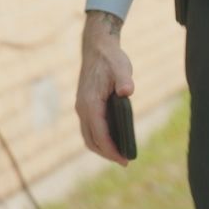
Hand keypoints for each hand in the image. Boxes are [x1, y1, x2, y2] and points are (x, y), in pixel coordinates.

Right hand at [76, 10, 135, 165]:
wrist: (97, 47)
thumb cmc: (111, 58)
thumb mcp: (121, 67)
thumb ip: (124, 79)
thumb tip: (127, 92)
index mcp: (90, 103)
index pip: (100, 134)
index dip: (111, 149)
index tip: (124, 160)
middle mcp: (82, 108)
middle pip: (91, 140)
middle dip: (107, 153)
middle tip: (124, 161)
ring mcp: (82, 107)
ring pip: (88, 136)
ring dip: (101, 148)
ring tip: (119, 154)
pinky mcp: (84, 105)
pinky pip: (89, 128)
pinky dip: (99, 138)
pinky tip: (113, 139)